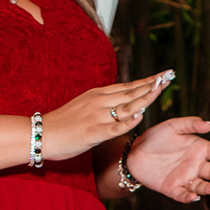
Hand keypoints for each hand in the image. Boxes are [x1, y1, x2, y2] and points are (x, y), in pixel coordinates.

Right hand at [42, 71, 173, 161]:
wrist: (39, 134)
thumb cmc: (63, 123)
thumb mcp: (85, 105)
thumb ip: (104, 102)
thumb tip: (125, 100)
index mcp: (98, 95)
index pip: (128, 86)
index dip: (147, 81)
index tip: (163, 75)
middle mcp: (99, 102)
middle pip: (131, 92)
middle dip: (152, 85)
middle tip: (170, 77)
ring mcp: (97, 117)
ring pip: (127, 106)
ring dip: (146, 97)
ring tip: (161, 90)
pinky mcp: (93, 133)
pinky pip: (115, 127)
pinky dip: (129, 122)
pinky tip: (141, 116)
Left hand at [129, 116, 209, 201]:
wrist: (134, 152)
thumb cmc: (155, 137)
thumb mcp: (173, 126)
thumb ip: (192, 124)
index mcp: (200, 149)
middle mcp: (196, 165)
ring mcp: (185, 178)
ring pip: (202, 185)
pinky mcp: (172, 188)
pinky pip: (183, 194)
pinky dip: (189, 197)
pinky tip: (194, 197)